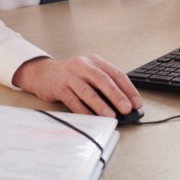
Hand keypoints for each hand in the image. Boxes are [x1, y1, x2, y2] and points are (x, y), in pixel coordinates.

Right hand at [12, 55, 142, 116]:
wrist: (43, 73)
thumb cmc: (71, 75)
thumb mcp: (89, 73)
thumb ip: (104, 84)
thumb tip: (123, 103)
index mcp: (95, 61)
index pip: (116, 73)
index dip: (128, 88)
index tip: (136, 102)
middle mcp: (83, 65)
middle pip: (103, 80)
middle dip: (117, 95)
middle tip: (127, 108)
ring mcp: (70, 76)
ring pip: (88, 91)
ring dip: (101, 105)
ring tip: (111, 116)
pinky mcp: (59, 87)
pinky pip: (73, 101)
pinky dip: (83, 111)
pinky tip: (92, 118)